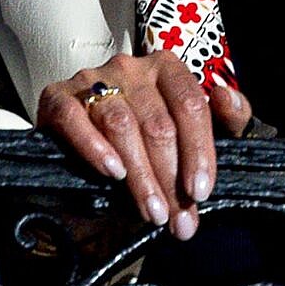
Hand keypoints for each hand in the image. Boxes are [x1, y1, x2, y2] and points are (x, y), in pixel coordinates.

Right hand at [36, 53, 253, 241]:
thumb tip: (227, 99)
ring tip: (151, 211)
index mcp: (167, 68)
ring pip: (122, 126)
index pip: (191, 105)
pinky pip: (76, 119)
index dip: (198, 152)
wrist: (84, 174)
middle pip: (158, 123)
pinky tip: (112, 173)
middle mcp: (130, 67)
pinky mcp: (57, 96)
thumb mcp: (190, 138)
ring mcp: (91, 79)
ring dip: (140, 176)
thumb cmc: (146, 151)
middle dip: (170, 178)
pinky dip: (95, 148)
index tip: (199, 192)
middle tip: (176, 218)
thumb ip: (225, 119)